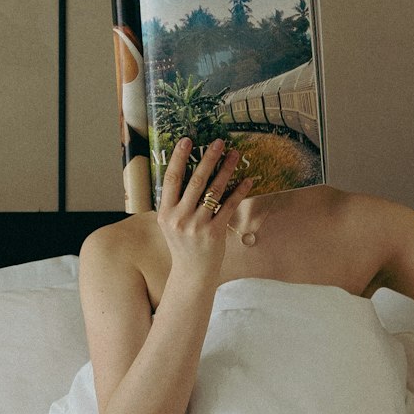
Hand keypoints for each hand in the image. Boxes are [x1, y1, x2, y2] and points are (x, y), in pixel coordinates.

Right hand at [156, 137, 252, 282]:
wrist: (191, 273)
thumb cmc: (182, 243)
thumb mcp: (170, 223)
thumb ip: (174, 202)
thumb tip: (185, 171)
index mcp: (165, 212)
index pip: (171, 178)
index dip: (178, 158)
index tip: (186, 140)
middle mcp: (179, 217)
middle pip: (196, 181)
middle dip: (208, 158)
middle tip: (219, 142)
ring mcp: (197, 226)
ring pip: (214, 191)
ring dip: (226, 170)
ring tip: (235, 155)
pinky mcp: (214, 233)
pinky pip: (229, 206)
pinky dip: (239, 192)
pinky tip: (247, 180)